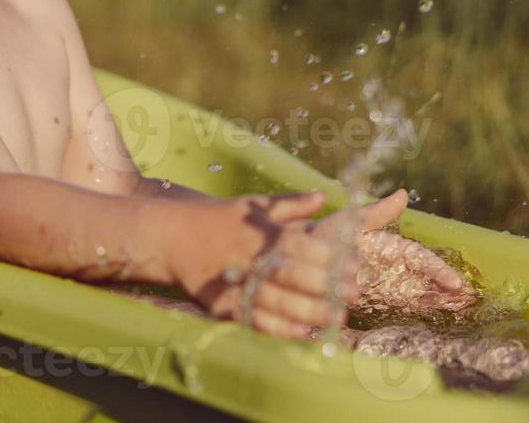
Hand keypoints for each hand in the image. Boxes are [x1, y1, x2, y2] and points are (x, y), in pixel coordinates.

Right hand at [170, 191, 362, 339]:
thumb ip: (291, 204)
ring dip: (307, 311)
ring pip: (273, 300)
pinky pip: (252, 319)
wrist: (173, 236)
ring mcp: (232, 281)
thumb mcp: (254, 206)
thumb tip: (323, 196)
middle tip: (355, 294)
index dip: (328, 256)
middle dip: (324, 285)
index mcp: (257, 230)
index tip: (354, 265)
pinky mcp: (220, 304)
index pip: (298, 244)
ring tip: (337, 319)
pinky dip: (277, 328)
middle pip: (289, 273)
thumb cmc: (222, 219)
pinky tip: (302, 333)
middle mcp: (246, 255)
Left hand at [312, 188, 475, 313]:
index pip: (420, 259)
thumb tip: (404, 194)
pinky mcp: (373, 302)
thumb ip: (376, 213)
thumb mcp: (350, 222)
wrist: (299, 256)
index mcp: (389, 247)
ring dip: (437, 302)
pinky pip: (397, 308)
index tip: (455, 283)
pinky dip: (415, 312)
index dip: (438, 270)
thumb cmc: (326, 236)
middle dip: (445, 289)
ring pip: (417, 294)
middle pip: (424, 279)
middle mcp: (391, 267)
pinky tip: (431, 319)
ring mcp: (384, 285)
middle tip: (466, 302)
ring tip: (458, 311)